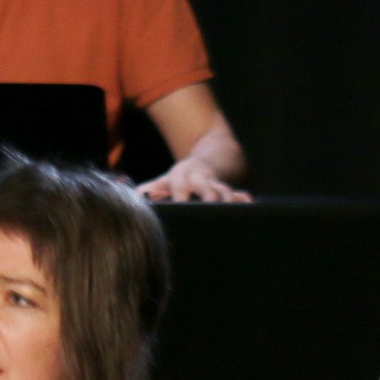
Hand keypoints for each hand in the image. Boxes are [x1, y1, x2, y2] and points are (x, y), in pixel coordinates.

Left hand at [138, 157, 253, 202]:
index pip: (180, 186)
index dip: (181, 195)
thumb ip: (147, 192)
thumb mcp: (163, 182)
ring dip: (229, 202)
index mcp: (183, 176)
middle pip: (209, 189)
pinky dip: (245, 202)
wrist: (207, 163)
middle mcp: (203, 179)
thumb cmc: (180, 179)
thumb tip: (129, 199)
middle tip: (211, 210)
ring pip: (227, 193)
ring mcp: (219, 185)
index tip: (181, 205)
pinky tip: (250, 208)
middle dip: (211, 198)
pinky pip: (242, 197)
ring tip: (231, 216)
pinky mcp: (232, 191)